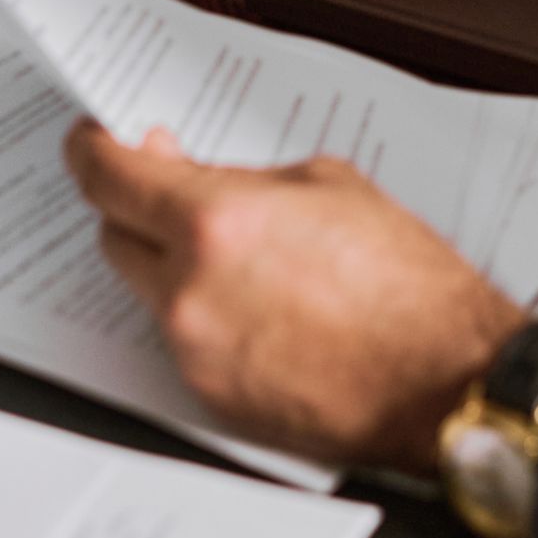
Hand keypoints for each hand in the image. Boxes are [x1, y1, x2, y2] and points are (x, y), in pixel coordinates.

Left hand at [66, 121, 524, 470]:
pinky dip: (206, 315)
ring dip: (176, 265)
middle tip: (174, 187)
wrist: (445, 380)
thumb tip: (202, 175)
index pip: (110, 178)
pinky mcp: (212, 399)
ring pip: (151, 291)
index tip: (91, 139)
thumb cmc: (408, 286)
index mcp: (217, 222)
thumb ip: (249, 177)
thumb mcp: (331, 184)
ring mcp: (196, 352)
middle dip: (137, 207)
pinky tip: (263, 306)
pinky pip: (184, 339)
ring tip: (248, 258)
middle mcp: (190, 291)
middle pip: (115, 237)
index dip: (91, 151)